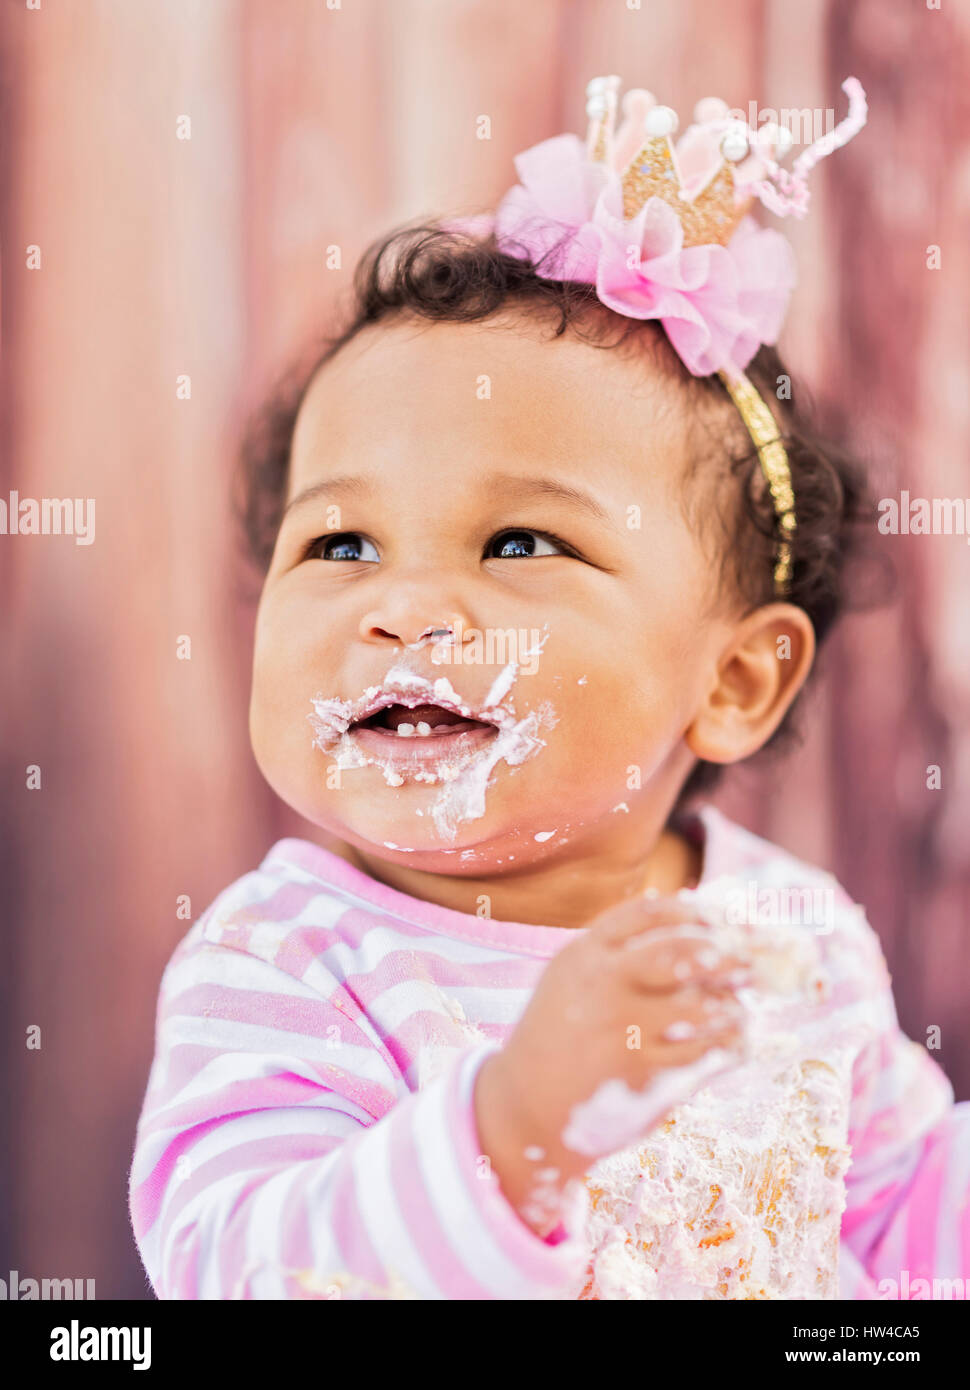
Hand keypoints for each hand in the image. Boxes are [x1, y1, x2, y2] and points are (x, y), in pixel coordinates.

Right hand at [474, 895, 750, 1232]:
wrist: (522, 1111)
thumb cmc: (561, 1038)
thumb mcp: (573, 980)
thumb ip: (619, 951)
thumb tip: (697, 925)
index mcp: (585, 954)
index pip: (651, 913)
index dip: (697, 914)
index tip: (724, 924)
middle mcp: (602, 985)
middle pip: (684, 951)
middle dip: (727, 956)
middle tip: (750, 965)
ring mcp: (620, 1031)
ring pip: (703, 1005)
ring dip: (732, 1008)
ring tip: (737, 1014)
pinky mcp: (640, 1076)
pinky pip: (704, 1054)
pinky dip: (729, 1047)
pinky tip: (733, 1047)